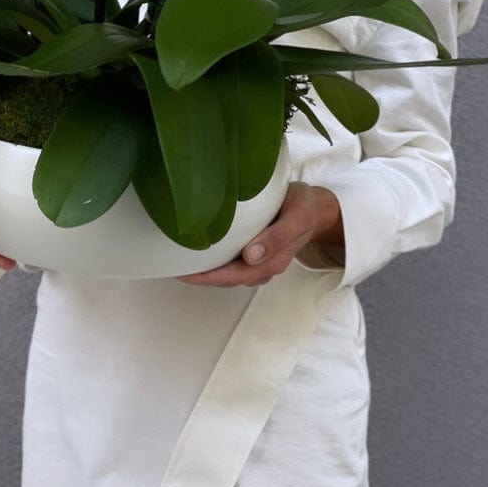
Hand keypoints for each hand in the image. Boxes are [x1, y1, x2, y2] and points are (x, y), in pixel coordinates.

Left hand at [174, 184, 343, 287]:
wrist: (316, 208)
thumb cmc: (303, 208)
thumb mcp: (297, 216)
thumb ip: (278, 236)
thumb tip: (251, 256)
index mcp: (272, 260)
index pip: (234, 275)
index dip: (208, 276)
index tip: (184, 271)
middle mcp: (262, 266)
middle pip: (226, 278)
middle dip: (199, 276)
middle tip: (171, 266)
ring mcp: (258, 262)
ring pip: (227, 273)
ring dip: (205, 272)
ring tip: (178, 261)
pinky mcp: (255, 254)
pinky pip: (231, 263)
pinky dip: (214, 262)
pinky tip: (198, 254)